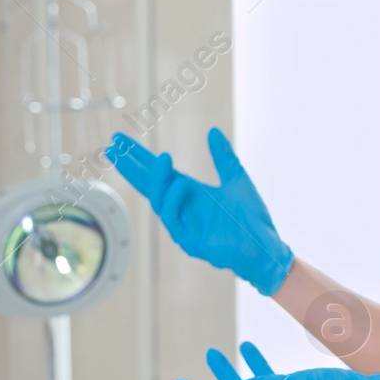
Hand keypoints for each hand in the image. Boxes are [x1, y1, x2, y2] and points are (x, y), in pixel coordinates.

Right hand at [106, 127, 293, 296]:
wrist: (266, 247)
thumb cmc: (251, 219)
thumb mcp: (237, 179)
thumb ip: (223, 157)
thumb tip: (213, 132)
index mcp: (189, 192)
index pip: (157, 172)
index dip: (138, 156)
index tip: (119, 139)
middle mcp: (181, 207)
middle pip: (148, 185)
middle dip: (130, 167)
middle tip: (114, 147)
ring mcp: (183, 225)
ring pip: (159, 201)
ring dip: (158, 179)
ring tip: (163, 159)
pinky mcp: (188, 241)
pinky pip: (174, 220)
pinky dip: (175, 201)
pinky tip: (180, 185)